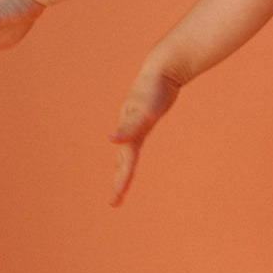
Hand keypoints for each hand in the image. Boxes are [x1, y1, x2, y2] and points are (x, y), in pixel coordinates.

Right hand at [109, 59, 185, 206]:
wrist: (162, 68)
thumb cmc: (155, 89)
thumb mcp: (144, 110)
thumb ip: (129, 127)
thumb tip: (110, 140)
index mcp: (129, 132)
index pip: (125, 163)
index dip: (122, 181)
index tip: (116, 200)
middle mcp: (128, 131)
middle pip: (121, 162)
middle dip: (118, 182)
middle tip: (114, 203)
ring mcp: (134, 126)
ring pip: (125, 155)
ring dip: (122, 171)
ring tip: (120, 187)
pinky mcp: (142, 122)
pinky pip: (134, 145)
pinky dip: (130, 155)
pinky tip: (129, 157)